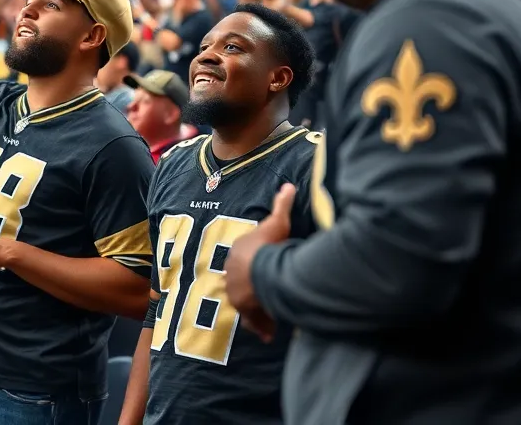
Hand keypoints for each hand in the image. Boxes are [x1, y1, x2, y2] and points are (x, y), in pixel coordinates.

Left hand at [224, 183, 294, 342]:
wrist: (264, 269)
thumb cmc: (270, 244)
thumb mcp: (278, 221)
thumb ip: (282, 204)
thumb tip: (289, 185)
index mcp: (236, 253)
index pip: (243, 261)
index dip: (254, 266)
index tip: (264, 270)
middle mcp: (232, 274)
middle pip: (243, 283)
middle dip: (254, 288)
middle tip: (268, 294)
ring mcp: (237, 293)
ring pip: (248, 303)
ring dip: (259, 309)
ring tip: (272, 316)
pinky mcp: (245, 310)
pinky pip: (253, 321)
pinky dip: (261, 327)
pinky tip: (269, 334)